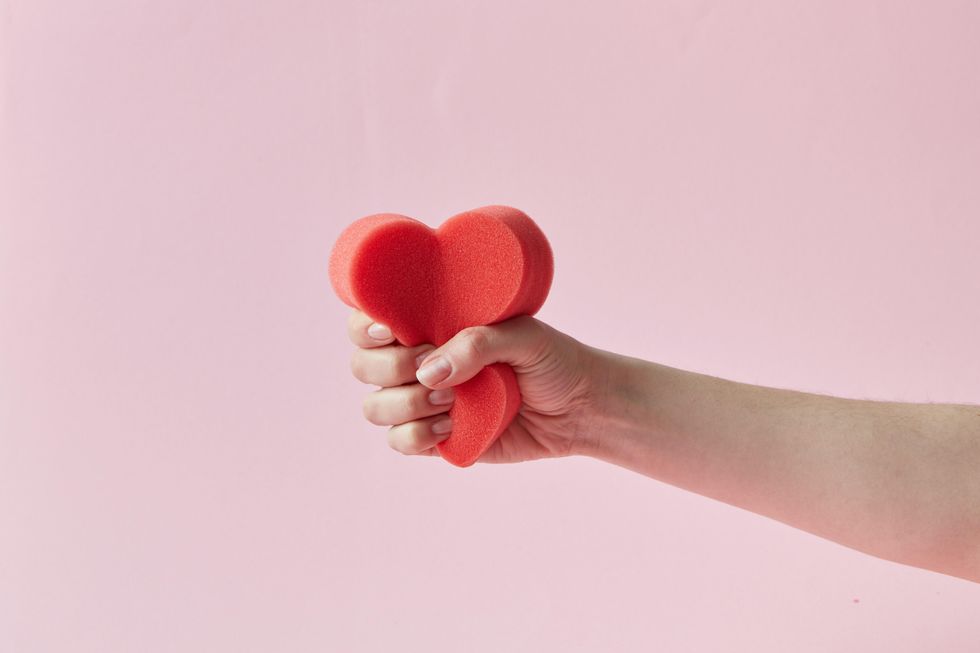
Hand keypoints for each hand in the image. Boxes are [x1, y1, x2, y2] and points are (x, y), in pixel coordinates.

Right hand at [347, 309, 605, 462]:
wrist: (581, 407)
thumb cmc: (553, 360)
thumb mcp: (525, 336)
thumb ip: (479, 343)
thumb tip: (430, 370)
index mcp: (429, 324)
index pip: (369, 321)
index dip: (363, 326)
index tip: (388, 330)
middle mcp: (418, 361)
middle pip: (363, 366)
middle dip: (390, 368)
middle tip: (431, 365)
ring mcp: (424, 401)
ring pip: (375, 407)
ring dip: (405, 404)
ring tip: (452, 400)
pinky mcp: (437, 437)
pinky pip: (400, 442)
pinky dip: (418, 435)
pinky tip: (452, 425)